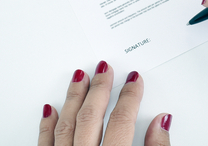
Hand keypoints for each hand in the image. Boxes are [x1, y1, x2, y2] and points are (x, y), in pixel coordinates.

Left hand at [38, 63, 171, 145]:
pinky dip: (48, 125)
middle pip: (91, 118)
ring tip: (80, 77)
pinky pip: (45, 143)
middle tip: (105, 69)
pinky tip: (52, 109)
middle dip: (99, 89)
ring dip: (74, 98)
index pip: (122, 122)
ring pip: (66, 125)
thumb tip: (162, 124)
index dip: (130, 98)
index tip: (134, 81)